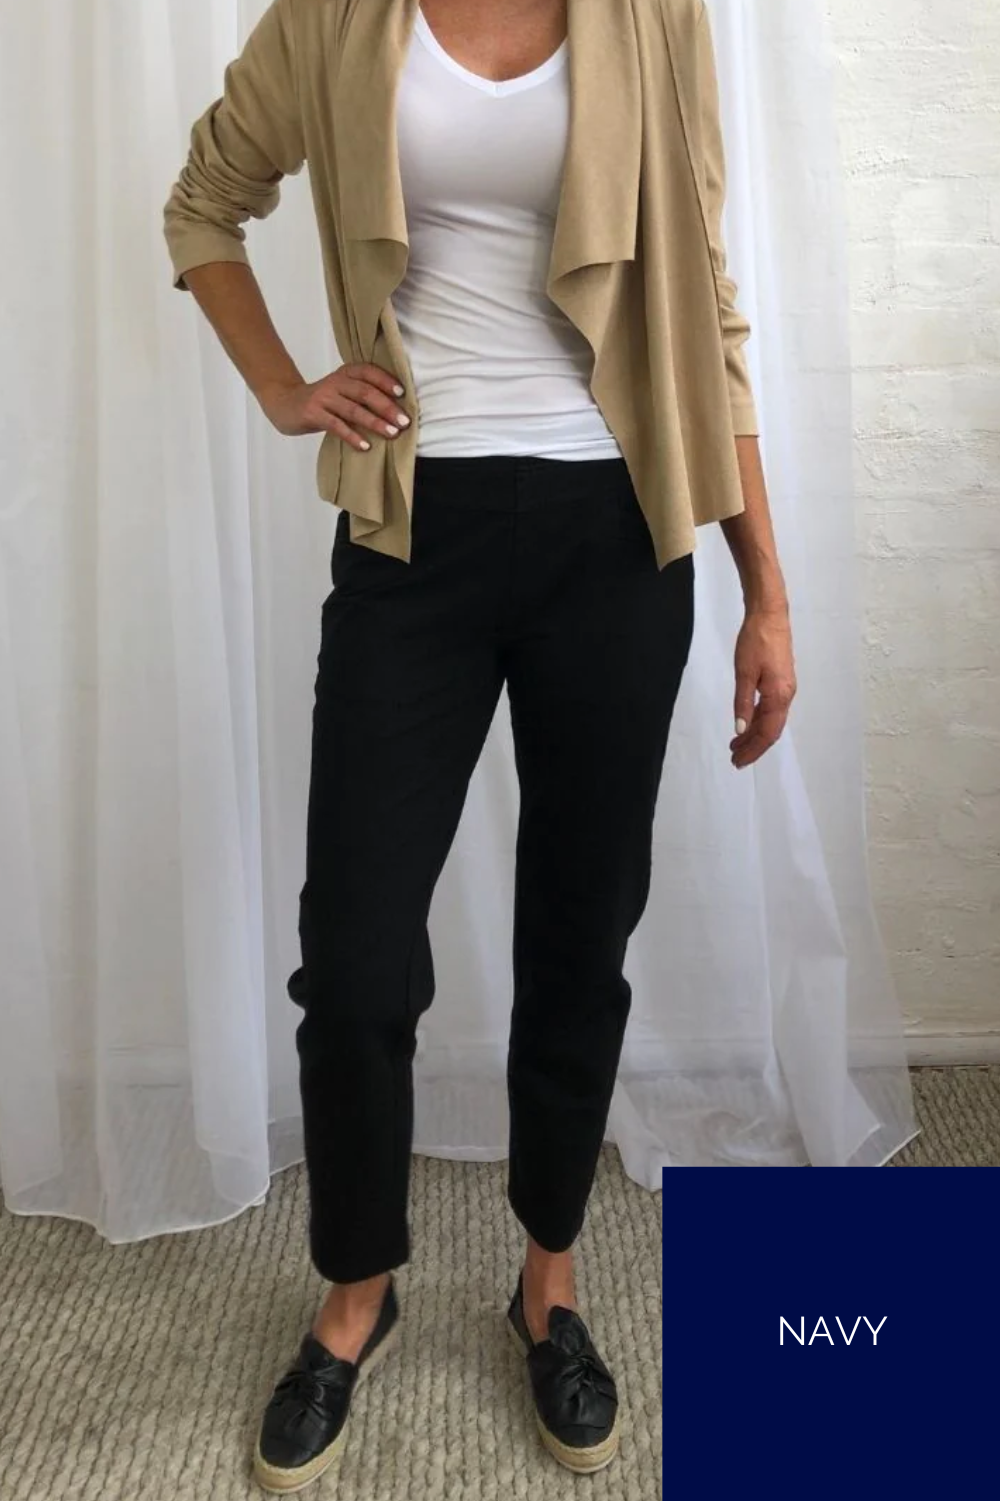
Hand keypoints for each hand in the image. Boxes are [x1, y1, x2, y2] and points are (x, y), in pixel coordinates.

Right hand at [258, 364, 410, 448]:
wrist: (284, 403)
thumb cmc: (322, 401)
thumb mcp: (341, 391)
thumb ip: (361, 395)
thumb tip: (396, 411)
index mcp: (345, 373)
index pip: (368, 372)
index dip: (386, 381)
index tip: (402, 394)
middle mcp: (335, 382)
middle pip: (365, 392)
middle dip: (387, 407)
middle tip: (404, 421)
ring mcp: (323, 397)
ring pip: (353, 409)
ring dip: (375, 422)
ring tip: (392, 434)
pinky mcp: (313, 413)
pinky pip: (336, 426)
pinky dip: (353, 436)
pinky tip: (365, 446)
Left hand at [730, 602, 796, 767]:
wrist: (770, 615)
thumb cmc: (756, 641)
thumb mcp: (744, 672)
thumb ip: (743, 702)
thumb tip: (741, 729)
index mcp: (778, 696)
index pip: (767, 733)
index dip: (753, 750)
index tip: (737, 761)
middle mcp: (786, 696)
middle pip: (771, 730)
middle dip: (753, 747)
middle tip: (734, 759)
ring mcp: (786, 689)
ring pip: (771, 721)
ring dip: (755, 735)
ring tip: (737, 745)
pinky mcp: (781, 682)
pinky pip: (771, 710)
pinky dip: (759, 721)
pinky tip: (747, 724)